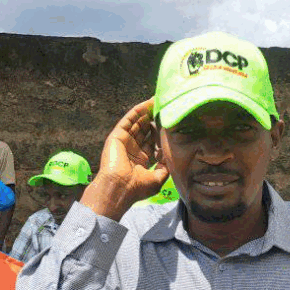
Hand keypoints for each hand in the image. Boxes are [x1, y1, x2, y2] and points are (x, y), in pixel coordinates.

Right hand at [81, 99, 168, 219]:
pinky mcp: (117, 136)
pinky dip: (138, 111)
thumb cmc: (137, 187)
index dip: (161, 134)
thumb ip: (165, 168)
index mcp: (140, 160)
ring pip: (137, 123)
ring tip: (159, 101)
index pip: (152, 143)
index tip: (171, 125)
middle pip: (145, 130)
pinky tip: (148, 103)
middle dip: (155, 120)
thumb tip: (171, 158)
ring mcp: (124, 142)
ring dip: (148, 112)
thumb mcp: (157, 179)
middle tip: (166, 108)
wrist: (119, 188)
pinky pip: (129, 120)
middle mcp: (132, 150)